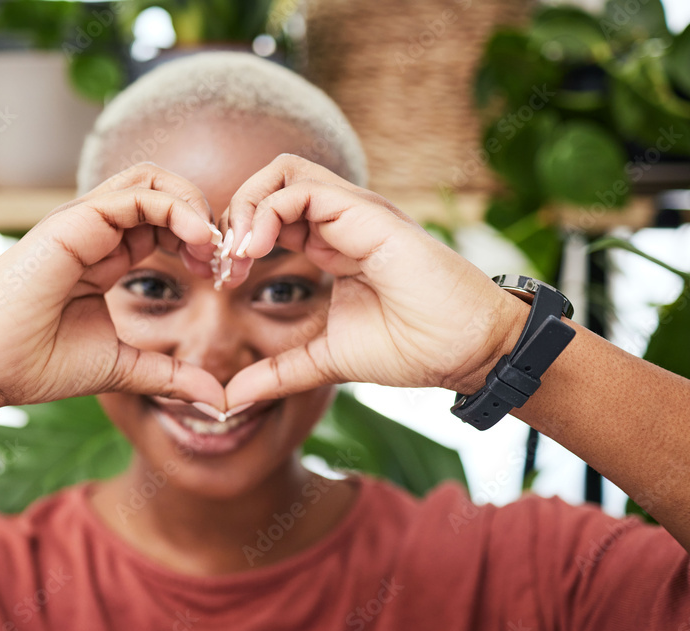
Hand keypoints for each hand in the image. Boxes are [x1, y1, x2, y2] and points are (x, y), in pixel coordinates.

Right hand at [0, 163, 226, 408]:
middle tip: (223, 258)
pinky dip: (174, 209)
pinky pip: (133, 196)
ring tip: (211, 246)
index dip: (200, 239)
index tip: (221, 277)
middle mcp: (96, 232)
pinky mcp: (72, 224)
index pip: (164, 222)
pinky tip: (196, 241)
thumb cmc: (38, 365)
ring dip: (192, 205)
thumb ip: (170, 375)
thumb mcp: (123, 368)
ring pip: (150, 180)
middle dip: (203, 215)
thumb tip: (218, 400)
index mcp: (106, 256)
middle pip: (162, 189)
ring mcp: (83, 224)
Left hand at [219, 154, 527, 406]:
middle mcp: (341, 220)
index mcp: (330, 243)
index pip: (269, 215)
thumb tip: (230, 398)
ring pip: (283, 173)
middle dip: (233, 217)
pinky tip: (255, 251)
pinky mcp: (366, 213)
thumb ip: (277, 373)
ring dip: (247, 206)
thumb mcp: (324, 360)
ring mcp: (354, 212)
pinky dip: (267, 212)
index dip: (237, 239)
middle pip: (270, 183)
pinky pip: (303, 188)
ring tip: (237, 254)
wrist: (465, 350)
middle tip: (224, 265)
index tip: (224, 280)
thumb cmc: (411, 348)